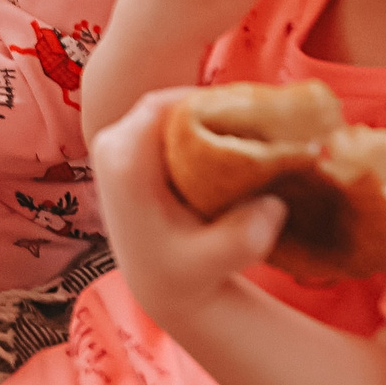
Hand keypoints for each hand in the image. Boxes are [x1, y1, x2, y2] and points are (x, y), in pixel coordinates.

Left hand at [92, 88, 286, 330]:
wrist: (158, 285)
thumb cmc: (186, 275)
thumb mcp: (215, 262)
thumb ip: (243, 237)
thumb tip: (274, 204)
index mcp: (125, 166)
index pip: (162, 108)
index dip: (204, 99)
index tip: (247, 106)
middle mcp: (110, 148)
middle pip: (161, 105)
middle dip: (206, 104)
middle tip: (252, 112)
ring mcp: (113, 147)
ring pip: (160, 111)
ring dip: (198, 113)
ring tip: (241, 123)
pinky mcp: (124, 151)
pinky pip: (159, 123)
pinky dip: (190, 125)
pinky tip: (223, 139)